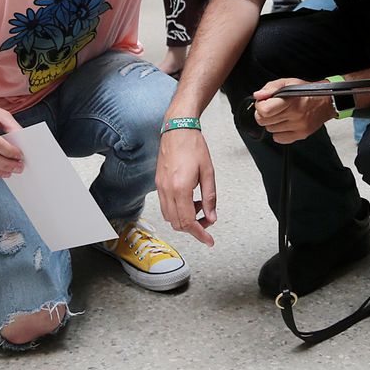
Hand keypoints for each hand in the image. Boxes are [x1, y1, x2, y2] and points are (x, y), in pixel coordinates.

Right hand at [156, 127, 217, 244]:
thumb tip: (211, 217)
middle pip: (177, 223)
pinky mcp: (158, 184)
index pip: (188, 221)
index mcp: (180, 188)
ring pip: (169, 217)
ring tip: (199, 207)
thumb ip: (210, 197)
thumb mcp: (208, 172)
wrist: (177, 129)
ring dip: (185, 219)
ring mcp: (160, 187)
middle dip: (193, 228)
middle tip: (208, 221)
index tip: (208, 240)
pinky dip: (177, 210)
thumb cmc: (193, 146)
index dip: (200, 234)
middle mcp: (167, 190)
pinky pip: (165, 206)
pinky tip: (189, 201)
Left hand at [252, 78, 331, 143]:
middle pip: (264, 121)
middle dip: (264, 114)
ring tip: (281, 114)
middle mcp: (295, 114)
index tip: (264, 103)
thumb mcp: (288, 82)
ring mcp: (298, 126)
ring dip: (272, 123)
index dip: (260, 106)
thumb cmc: (306, 91)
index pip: (264, 110)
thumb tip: (258, 96)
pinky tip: (285, 124)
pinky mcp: (301, 135)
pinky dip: (278, 132)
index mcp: (290, 100)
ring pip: (270, 130)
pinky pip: (279, 139)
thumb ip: (270, 87)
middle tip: (271, 109)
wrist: (325, 102)